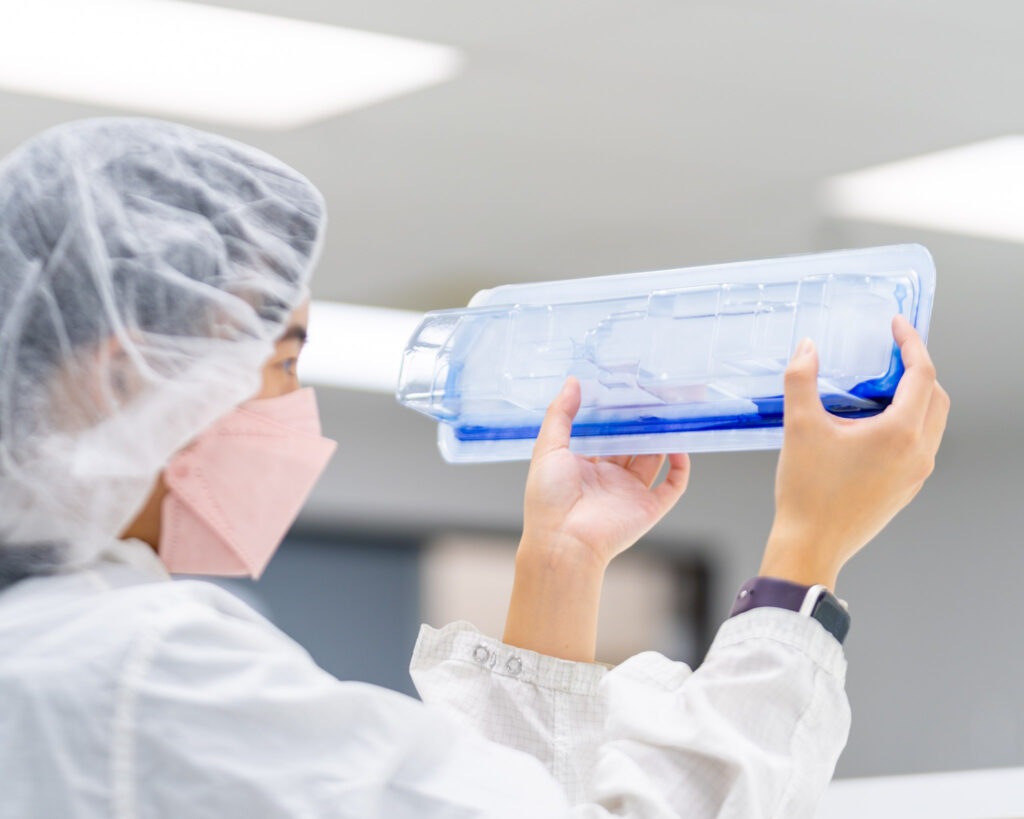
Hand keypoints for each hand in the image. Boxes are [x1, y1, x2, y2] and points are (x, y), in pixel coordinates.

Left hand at [504, 377, 689, 662]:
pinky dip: (680, 466)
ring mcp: (630, 492)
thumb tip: (573, 382)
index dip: (615, 413)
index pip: (605, 433)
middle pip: (632, 443)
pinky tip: (679, 446)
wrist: (563, 541)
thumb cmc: (549, 499)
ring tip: (670, 413)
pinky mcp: (648, 508)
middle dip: (642, 422)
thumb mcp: (548, 448)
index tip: (625, 388)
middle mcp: (609, 477)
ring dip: (662, 438)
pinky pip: (673, 485)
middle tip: (653, 395)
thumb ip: (561, 414)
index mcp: (584, 465)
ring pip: (653, 459)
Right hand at [760, 315, 949, 589]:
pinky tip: (873, 424)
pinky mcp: (906, 489)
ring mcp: (916, 474)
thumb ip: (801, 379)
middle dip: (917, 369)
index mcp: (900, 434)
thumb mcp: (799, 427)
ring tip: (881, 386)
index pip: (922, 374)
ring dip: (915, 397)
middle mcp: (918, 454)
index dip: (911, 343)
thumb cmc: (808, 493)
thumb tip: (807, 349)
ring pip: (932, 423)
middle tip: (892, 353)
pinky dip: (907, 423)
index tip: (898, 325)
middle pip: (936, 397)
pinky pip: (920, 445)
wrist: (810, 545)